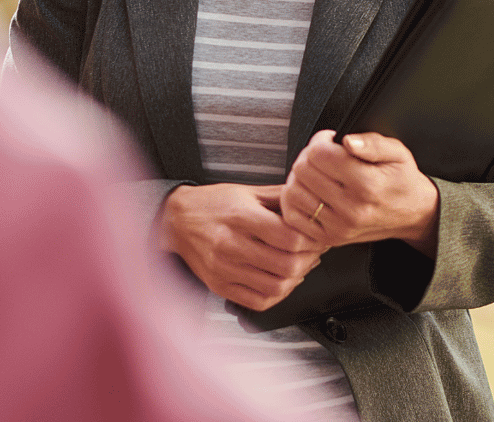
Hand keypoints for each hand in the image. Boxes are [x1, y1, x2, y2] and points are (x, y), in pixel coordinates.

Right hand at [158, 183, 328, 310]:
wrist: (176, 220)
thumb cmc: (212, 204)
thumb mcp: (248, 191)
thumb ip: (281, 197)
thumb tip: (310, 203)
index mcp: (241, 217)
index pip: (289, 238)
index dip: (311, 240)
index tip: (317, 236)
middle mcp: (231, 245)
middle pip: (286, 265)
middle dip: (309, 260)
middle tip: (314, 252)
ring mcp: (224, 270)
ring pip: (275, 287)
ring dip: (296, 279)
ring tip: (301, 266)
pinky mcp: (220, 286)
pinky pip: (258, 301)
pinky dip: (277, 295)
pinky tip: (282, 281)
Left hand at [282, 130, 441, 255]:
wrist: (412, 215)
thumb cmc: (402, 181)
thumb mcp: (398, 153)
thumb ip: (373, 143)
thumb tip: (348, 140)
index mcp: (368, 185)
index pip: (320, 154)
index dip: (321, 140)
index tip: (331, 141)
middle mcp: (352, 209)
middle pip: (303, 171)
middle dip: (309, 156)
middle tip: (323, 155)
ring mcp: (338, 227)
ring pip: (293, 193)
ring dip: (299, 177)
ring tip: (317, 172)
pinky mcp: (329, 238)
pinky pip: (293, 217)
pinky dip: (295, 201)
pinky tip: (310, 191)